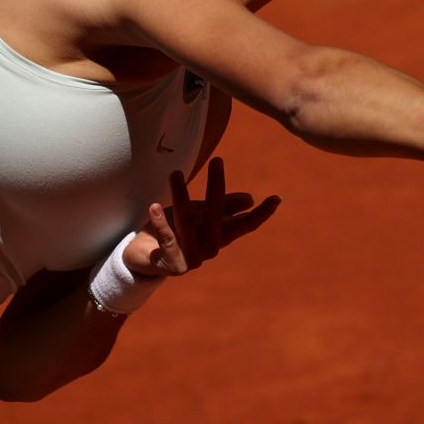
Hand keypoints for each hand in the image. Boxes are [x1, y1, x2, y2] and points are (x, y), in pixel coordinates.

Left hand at [125, 157, 280, 277]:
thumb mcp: (200, 215)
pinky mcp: (173, 264)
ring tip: (174, 173)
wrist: (145, 258)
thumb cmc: (175, 232)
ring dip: (181, 196)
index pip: (245, 225)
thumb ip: (223, 207)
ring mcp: (192, 258)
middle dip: (217, 187)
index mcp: (219, 235)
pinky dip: (161, 223)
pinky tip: (154, 207)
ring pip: (187, 223)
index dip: (261, 213)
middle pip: (216, 215)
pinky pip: (167, 239)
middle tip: (217, 160)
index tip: (277, 198)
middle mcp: (210, 247)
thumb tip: (251, 199)